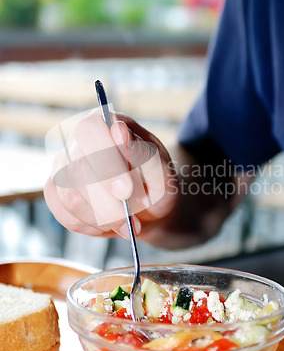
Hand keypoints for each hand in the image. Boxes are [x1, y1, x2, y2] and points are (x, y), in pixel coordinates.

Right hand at [44, 110, 177, 239]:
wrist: (150, 207)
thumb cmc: (157, 182)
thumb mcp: (161, 169)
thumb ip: (142, 152)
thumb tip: (119, 130)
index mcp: (104, 123)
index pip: (89, 130)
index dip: (104, 161)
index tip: (126, 191)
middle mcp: (77, 142)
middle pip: (77, 170)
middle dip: (108, 203)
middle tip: (133, 221)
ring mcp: (61, 167)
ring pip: (70, 197)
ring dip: (103, 219)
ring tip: (128, 224)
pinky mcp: (56, 193)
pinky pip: (66, 216)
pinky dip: (93, 227)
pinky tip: (111, 224)